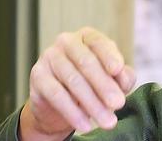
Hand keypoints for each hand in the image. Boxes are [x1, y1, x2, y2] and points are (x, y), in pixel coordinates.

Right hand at [19, 27, 135, 139]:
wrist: (61, 105)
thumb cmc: (94, 84)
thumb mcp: (113, 79)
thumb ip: (123, 76)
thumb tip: (123, 78)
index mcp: (88, 36)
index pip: (99, 43)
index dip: (109, 56)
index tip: (118, 70)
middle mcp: (67, 41)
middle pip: (86, 62)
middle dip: (104, 85)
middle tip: (118, 104)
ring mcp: (49, 56)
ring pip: (73, 80)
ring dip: (92, 103)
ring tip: (107, 121)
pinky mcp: (37, 75)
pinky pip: (56, 94)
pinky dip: (72, 112)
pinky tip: (85, 124)